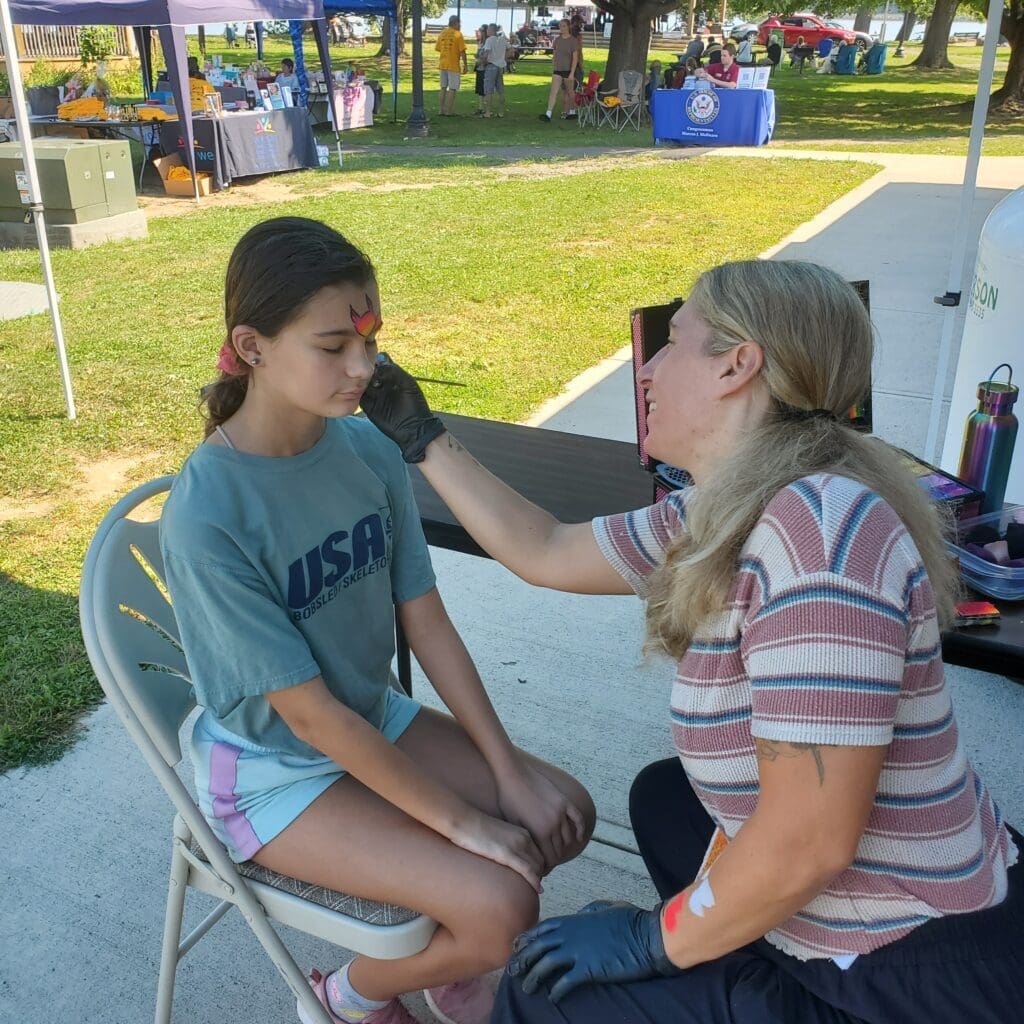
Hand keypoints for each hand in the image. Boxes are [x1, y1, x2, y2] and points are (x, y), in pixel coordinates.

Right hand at [360, 353, 445, 463]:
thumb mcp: (407, 383)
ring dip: (359, 381)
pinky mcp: (368, 407)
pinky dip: (355, 393)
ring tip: (359, 378)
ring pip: (361, 384)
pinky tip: (355, 388)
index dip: (374, 359)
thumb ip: (393, 370)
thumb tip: (379, 359)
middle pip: (368, 372)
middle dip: (364, 369)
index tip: (369, 357)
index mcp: (392, 376)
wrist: (414, 428)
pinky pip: (358, 397)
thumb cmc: (414, 404)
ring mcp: (374, 395)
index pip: (379, 363)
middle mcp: (381, 384)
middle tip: (362, 369)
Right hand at [448, 808, 545, 893]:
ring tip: (534, 891)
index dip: (539, 867)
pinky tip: (538, 890)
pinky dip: (535, 882)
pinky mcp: (508, 854)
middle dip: (540, 875)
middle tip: (534, 887)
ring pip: (537, 867)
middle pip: (540, 861)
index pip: (539, 853)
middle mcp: (524, 837)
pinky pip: (528, 870)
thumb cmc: (475, 829)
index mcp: (522, 832)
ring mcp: (517, 845)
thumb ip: (508, 844)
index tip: (535, 878)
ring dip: (538, 879)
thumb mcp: (498, 835)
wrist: (464, 821)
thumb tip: (508, 857)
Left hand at [497, 761, 587, 873]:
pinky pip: (578, 819)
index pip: (549, 859)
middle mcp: (553, 825)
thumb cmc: (507, 799)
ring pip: (568, 837)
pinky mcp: (564, 801)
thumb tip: (529, 857)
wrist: (513, 774)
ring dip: (564, 845)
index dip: (546, 867)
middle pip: (559, 850)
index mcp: (539, 833)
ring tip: (558, 850)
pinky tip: (579, 838)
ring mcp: (560, 812)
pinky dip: (580, 830)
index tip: (542, 869)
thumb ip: (525, 841)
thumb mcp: (513, 824)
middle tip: (548, 862)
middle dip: (554, 858)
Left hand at [507, 901, 679, 1002]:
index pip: (541, 929)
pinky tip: (552, 998)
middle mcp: (570, 934)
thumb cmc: (630, 920)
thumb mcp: (607, 907)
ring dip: (533, 977)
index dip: (526, 938)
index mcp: (573, 920)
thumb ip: (591, 909)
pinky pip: (565, 982)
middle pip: (537, 946)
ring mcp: (578, 951)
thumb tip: (583, 911)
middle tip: (512, 972)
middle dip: (522, 959)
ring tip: (526, 989)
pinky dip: (556, 991)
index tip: (516, 947)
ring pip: (545, 964)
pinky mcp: (588, 969)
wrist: (647, 936)